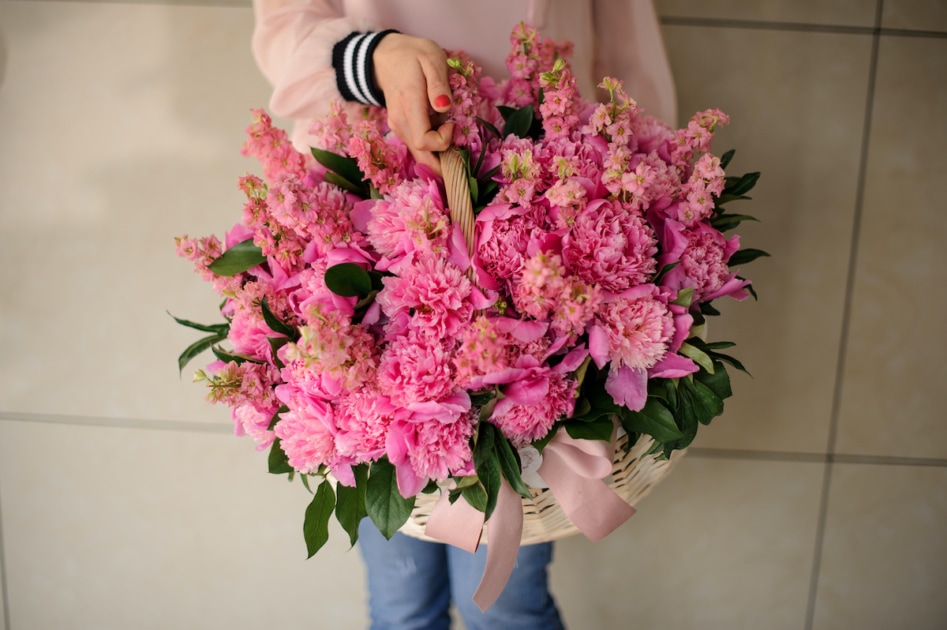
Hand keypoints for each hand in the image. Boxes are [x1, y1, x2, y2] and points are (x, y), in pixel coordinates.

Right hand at [372, 33, 453, 173]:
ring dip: (440, 151)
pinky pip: (418, 146)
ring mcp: (398, 127)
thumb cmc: (412, 55)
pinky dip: (433, 146)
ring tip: (451, 130)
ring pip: (420, 155)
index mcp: (409, 106)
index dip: (444, 141)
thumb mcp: (431, 58)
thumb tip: (445, 107)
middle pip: (422, 158)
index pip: (424, 143)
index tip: (453, 122)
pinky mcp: (401, 128)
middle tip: (461, 150)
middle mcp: (400, 123)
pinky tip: (443, 130)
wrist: (385, 56)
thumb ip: (438, 84)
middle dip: (444, 161)